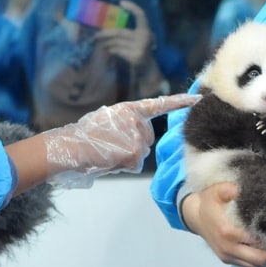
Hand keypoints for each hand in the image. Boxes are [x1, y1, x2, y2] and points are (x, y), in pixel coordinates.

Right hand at [43, 93, 200, 186]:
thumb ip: (124, 122)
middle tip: (109, 146)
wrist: (68, 147)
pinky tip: (108, 160)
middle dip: (132, 146)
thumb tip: (132, 134)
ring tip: (106, 152)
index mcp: (130, 109)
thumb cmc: (83, 136)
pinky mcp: (134, 152)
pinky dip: (122, 166)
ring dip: (126, 157)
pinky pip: (134, 164)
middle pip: (147, 139)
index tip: (197, 99)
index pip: (160, 104)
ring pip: (141, 153)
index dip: (180, 102)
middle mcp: (137, 120)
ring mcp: (137, 136)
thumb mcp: (106, 119)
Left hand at [95, 0, 153, 65]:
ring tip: (102, 44)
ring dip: (106, 43)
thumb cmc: (138, 48)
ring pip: (116, 42)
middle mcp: (144, 37)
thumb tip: (106, 25)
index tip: (121, 2)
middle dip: (105, 33)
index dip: (132, 7)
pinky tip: (110, 51)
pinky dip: (111, 50)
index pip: (141, 15)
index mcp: (146, 29)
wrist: (147, 66)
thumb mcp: (137, 38)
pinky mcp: (135, 56)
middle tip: (96, 35)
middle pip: (119, 32)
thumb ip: (128, 31)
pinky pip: (117, 51)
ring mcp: (140, 47)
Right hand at [181, 183, 265, 266]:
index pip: (256, 239)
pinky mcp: (227, 260)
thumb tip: (241, 189)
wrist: (194, 215)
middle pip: (259, 259)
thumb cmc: (209, 201)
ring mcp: (227, 256)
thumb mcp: (216, 190)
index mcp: (227, 231)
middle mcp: (228, 248)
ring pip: (255, 265)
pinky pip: (248, 265)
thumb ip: (228, 189)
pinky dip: (262, 262)